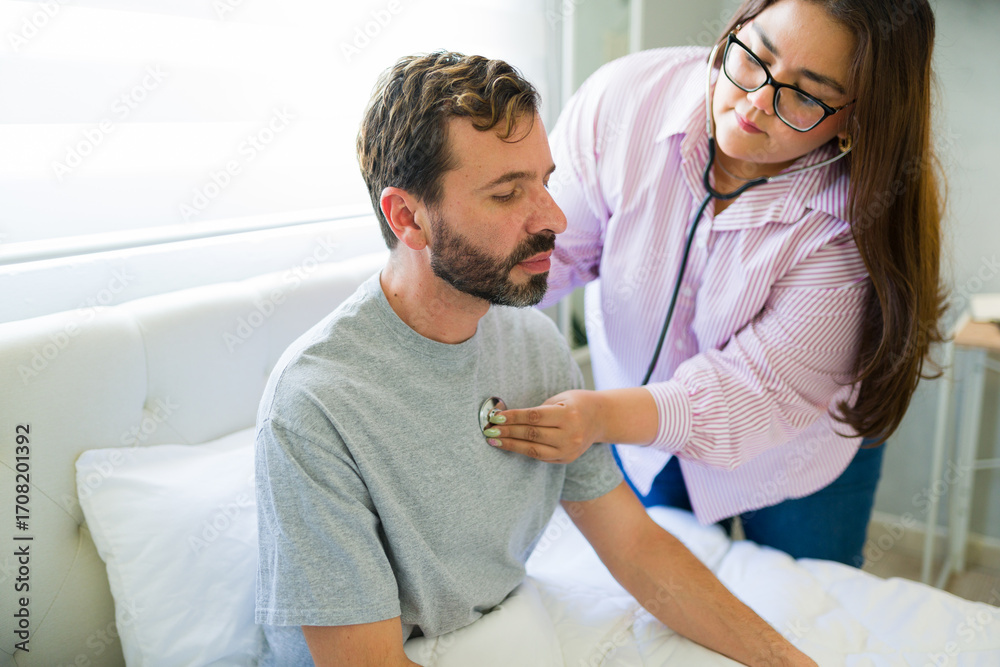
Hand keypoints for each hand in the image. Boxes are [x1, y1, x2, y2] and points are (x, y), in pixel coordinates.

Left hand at [483, 390, 602, 462]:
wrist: (602, 418)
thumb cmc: (577, 403)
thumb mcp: (561, 398)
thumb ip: (538, 409)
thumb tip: (508, 417)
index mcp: (569, 414)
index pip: (534, 417)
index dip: (513, 417)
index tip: (496, 417)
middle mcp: (570, 434)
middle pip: (531, 434)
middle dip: (507, 432)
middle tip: (488, 429)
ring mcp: (569, 450)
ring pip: (533, 449)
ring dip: (511, 445)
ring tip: (493, 440)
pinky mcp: (566, 459)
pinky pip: (540, 456)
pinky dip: (523, 450)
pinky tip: (509, 446)